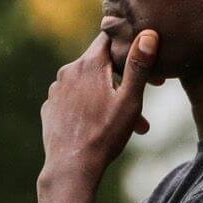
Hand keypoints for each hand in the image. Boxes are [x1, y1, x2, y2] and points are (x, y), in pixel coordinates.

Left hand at [39, 30, 158, 184]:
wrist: (71, 168)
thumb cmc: (104, 135)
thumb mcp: (130, 100)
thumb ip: (139, 65)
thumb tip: (147, 34)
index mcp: (88, 65)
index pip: (110, 37)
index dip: (130, 43)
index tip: (146, 56)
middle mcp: (68, 72)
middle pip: (101, 63)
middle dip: (125, 76)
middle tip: (151, 93)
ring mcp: (56, 90)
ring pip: (89, 84)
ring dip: (111, 96)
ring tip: (133, 122)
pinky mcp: (51, 107)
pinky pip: (75, 99)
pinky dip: (91, 106)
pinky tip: (104, 125)